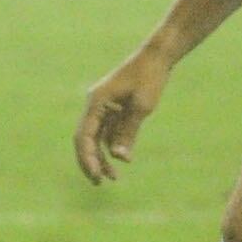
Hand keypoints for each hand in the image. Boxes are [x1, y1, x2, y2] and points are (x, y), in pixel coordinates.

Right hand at [74, 45, 173, 186]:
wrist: (157, 58)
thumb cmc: (149, 78)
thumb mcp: (141, 107)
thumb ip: (128, 133)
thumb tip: (119, 158)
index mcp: (95, 102)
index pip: (84, 136)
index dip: (88, 158)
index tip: (97, 176)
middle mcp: (95, 106)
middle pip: (85, 139)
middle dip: (91, 162)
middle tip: (100, 183)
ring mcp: (103, 108)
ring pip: (97, 138)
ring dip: (103, 157)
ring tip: (114, 178)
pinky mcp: (114, 110)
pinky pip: (108, 132)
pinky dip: (113, 147)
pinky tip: (123, 160)